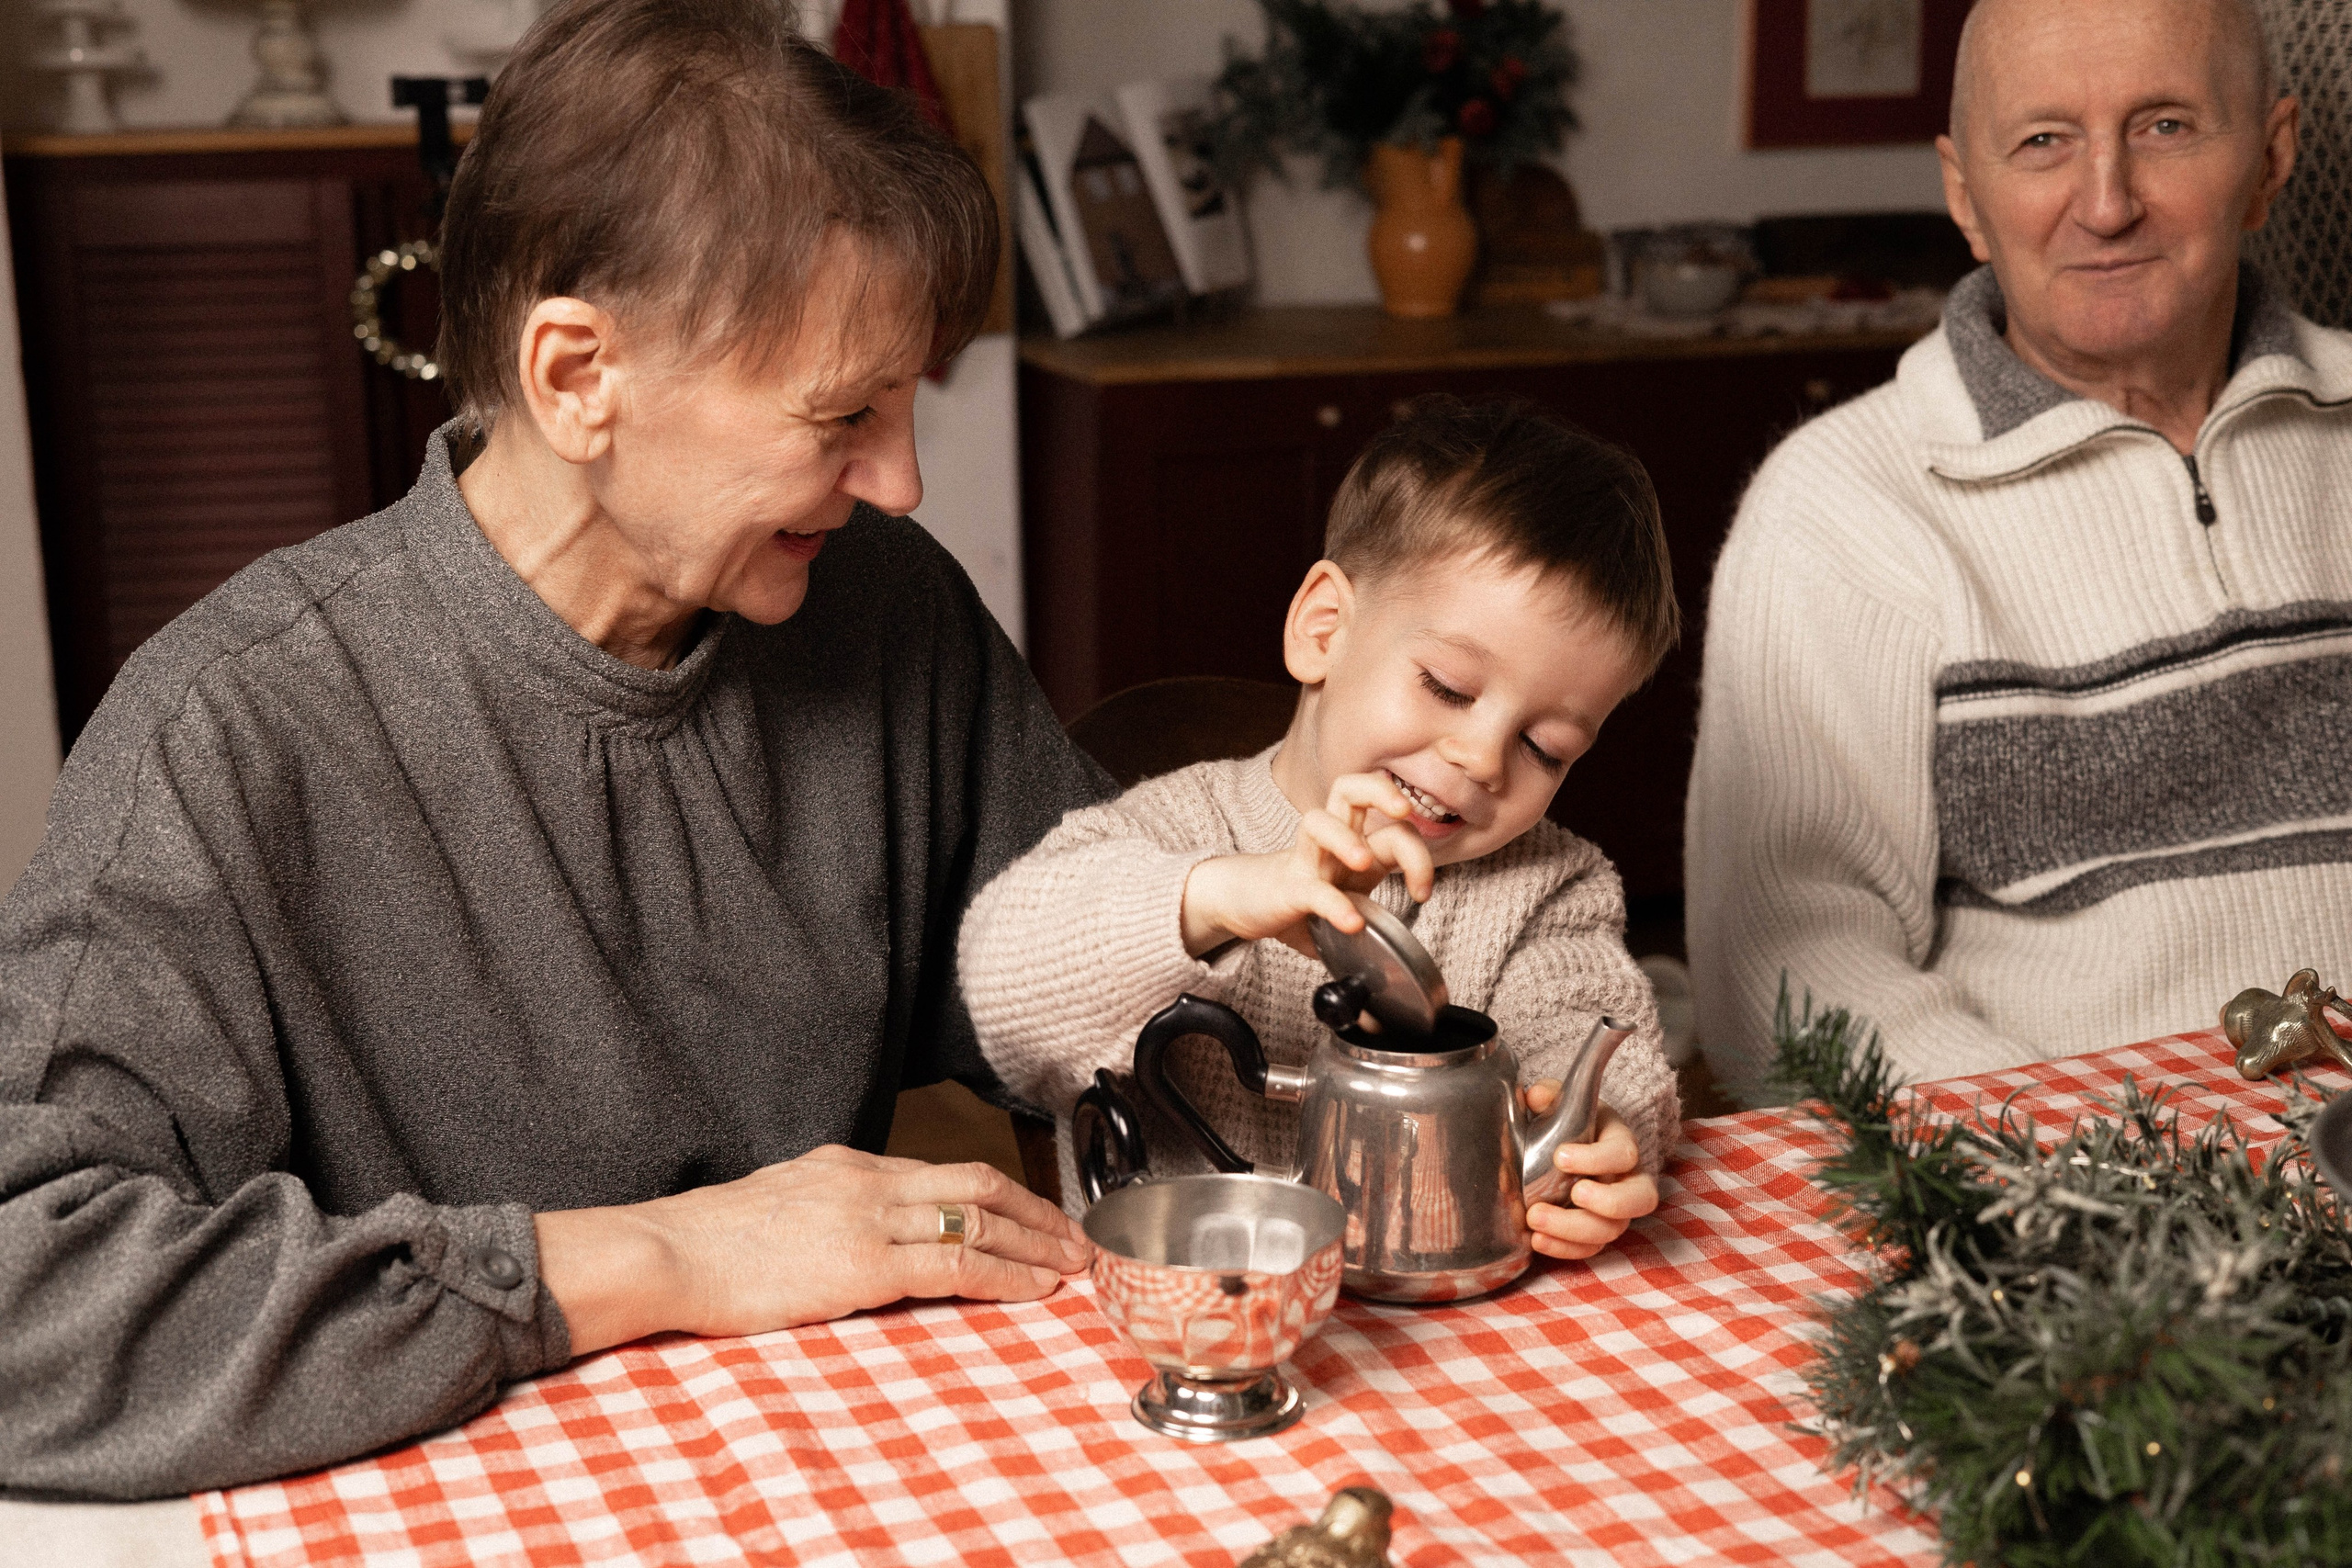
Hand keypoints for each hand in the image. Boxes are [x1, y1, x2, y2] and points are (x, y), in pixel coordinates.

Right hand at [536, 1147, 1092, 1354]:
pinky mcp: (864, 1262)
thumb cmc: (708, 1243)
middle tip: (1077, 1237)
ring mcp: (869, 1217)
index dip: (1002, 1192)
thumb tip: (864, 1234)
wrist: (666, 1251)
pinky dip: (1005, 1273)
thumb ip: (831, 1210)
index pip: (944, 1170)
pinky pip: (955, 1261)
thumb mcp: (781, 1204)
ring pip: (979, 1217)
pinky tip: (1033, 1288)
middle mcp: (868, 1180)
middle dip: (1037, 1210)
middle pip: (978, 1181)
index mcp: (849, 1165)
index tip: (1036, 1215)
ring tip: (1072, 1265)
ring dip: (1036, 1242)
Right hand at [1180, 772, 1435, 957]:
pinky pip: (1310, 888)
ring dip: (1347, 837)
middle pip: (1351, 789)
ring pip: (1319, 820)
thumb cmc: (1290, 902)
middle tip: (1403, 813)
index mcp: (1352, 849)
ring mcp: (1305, 862)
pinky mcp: (1286, 888)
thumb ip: (1361, 939)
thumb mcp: (1337, 914)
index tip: (1423, 893)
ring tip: (1364, 864)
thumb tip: (1382, 989)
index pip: (1391, 828)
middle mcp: (1329, 846)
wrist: (1237, 903)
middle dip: (1384, 792)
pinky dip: (1333, 903)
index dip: (1418, 852)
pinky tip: (1350, 922)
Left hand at [1520, 1096, 1655, 1260]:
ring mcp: (1616, 1210)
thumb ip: (1548, 1095)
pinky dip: (1565, 1249)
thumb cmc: (1566, 1124)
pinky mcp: (1598, 1231)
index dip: (1596, 1159)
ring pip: (1613, 1229)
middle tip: (1574, 1194)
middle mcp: (1627, 1179)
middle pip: (1639, 1199)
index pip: (1623, 1153)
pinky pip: (1592, 1248)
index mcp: (1620, 1142)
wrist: (1567, 1146)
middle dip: (1608, 1202)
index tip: (1560, 1156)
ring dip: (1574, 1230)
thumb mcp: (1560, 1102)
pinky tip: (1537, 1240)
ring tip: (1535, 1220)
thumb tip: (1534, 1095)